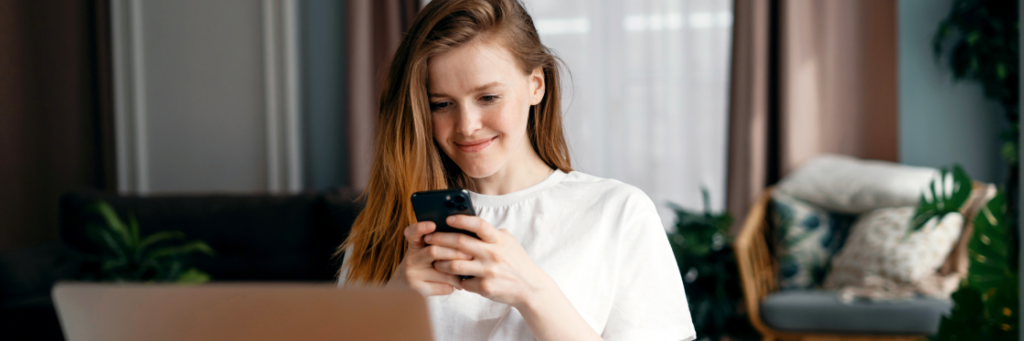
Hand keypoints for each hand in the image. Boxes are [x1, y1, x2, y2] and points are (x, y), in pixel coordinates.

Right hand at [386, 221, 473, 296]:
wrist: (406, 291)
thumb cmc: (425, 267)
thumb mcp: (425, 253)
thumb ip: (439, 245)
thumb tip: (465, 238)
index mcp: (414, 246)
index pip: (412, 233)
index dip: (420, 228)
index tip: (432, 225)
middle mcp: (411, 259)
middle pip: (434, 251)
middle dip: (455, 253)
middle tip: (470, 255)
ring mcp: (413, 276)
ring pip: (443, 272)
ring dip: (458, 272)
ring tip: (468, 270)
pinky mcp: (419, 291)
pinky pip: (444, 287)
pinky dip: (454, 285)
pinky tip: (459, 284)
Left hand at [426, 215, 555, 307]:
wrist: (530, 288)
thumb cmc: (516, 262)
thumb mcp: (508, 242)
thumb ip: (491, 234)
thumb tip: (469, 224)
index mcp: (499, 240)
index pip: (479, 225)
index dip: (462, 220)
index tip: (448, 218)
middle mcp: (493, 253)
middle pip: (460, 243)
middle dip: (440, 239)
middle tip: (429, 239)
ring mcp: (488, 271)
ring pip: (455, 264)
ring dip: (441, 262)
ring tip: (435, 260)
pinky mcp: (485, 287)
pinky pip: (463, 281)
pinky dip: (455, 279)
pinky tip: (451, 278)